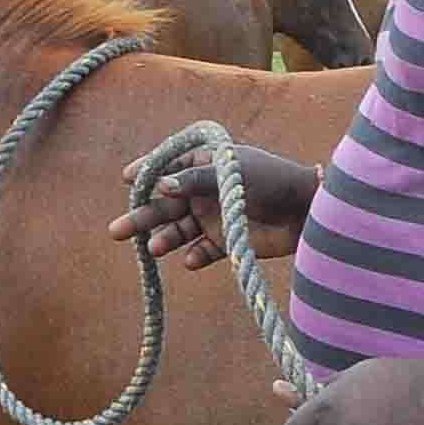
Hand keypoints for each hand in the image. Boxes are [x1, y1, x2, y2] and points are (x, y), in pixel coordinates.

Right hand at [109, 140, 316, 266]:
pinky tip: (189, 260)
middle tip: (116, 230)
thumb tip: (159, 184)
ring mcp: (213, 217)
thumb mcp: (232, 171)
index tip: (127, 179)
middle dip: (142, 216)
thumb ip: (195, 180)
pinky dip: (193, 256)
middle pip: (165, 204)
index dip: (146, 172)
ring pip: (178, 230)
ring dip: (164, 239)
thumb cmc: (272, 180)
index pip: (168, 166)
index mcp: (205, 164)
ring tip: (152, 248)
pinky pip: (202, 250)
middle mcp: (204, 191)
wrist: (308, 212)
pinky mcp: (226, 242)